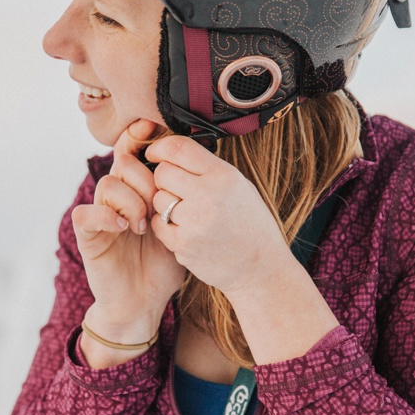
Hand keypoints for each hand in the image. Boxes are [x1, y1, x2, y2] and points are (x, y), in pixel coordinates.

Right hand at [72, 120, 185, 345]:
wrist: (144, 303)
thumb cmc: (164, 266)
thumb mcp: (179, 227)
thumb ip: (181, 198)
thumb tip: (199, 165)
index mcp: (137, 190)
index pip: (131, 151)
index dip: (138, 136)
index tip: (152, 127)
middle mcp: (117, 198)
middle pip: (122, 162)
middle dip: (144, 176)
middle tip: (158, 203)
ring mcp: (101, 216)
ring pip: (107, 184)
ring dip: (131, 200)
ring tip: (144, 226)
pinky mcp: (88, 237)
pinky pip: (86, 213)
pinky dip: (106, 216)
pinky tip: (125, 229)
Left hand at [144, 135, 292, 296]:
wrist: (260, 266)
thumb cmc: (249, 223)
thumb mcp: (239, 185)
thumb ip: (207, 168)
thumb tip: (172, 152)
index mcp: (223, 176)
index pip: (178, 148)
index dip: (160, 147)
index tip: (154, 153)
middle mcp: (208, 196)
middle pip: (162, 173)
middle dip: (164, 179)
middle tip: (176, 189)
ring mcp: (194, 222)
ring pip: (158, 199)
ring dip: (166, 203)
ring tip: (188, 212)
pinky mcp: (183, 245)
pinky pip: (158, 224)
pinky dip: (166, 225)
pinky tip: (185, 229)